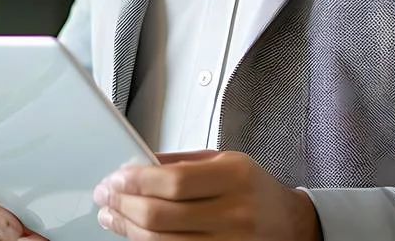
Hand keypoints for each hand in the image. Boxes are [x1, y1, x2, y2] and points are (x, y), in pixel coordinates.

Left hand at [92, 150, 319, 240]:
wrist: (289, 224)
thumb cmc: (253, 190)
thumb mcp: (223, 161)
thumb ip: (180, 162)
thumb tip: (135, 164)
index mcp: (234, 176)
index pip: (175, 181)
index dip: (137, 181)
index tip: (115, 179)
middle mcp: (234, 213)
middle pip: (162, 215)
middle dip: (124, 206)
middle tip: (105, 197)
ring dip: (128, 229)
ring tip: (112, 216)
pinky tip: (135, 234)